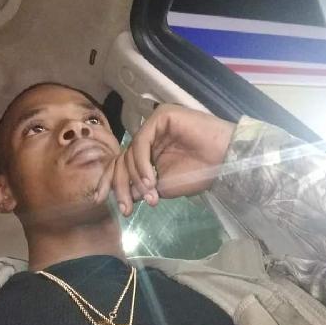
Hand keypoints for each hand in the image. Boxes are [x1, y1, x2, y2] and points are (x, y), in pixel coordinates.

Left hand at [97, 104, 234, 215]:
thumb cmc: (199, 173)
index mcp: (148, 153)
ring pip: (130, 152)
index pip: (121, 164)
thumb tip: (121, 194)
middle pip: (121, 159)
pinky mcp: (161, 117)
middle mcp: (148, 138)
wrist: (225, 161)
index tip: (100, 200)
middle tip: (125, 207)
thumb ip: (140, 187)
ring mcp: (153, 126)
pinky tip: (152, 180)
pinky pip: (142, 142)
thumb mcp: (163, 186)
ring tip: (151, 195)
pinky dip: (142, 163)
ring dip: (136, 178)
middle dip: (119, 185)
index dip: (109, 181)